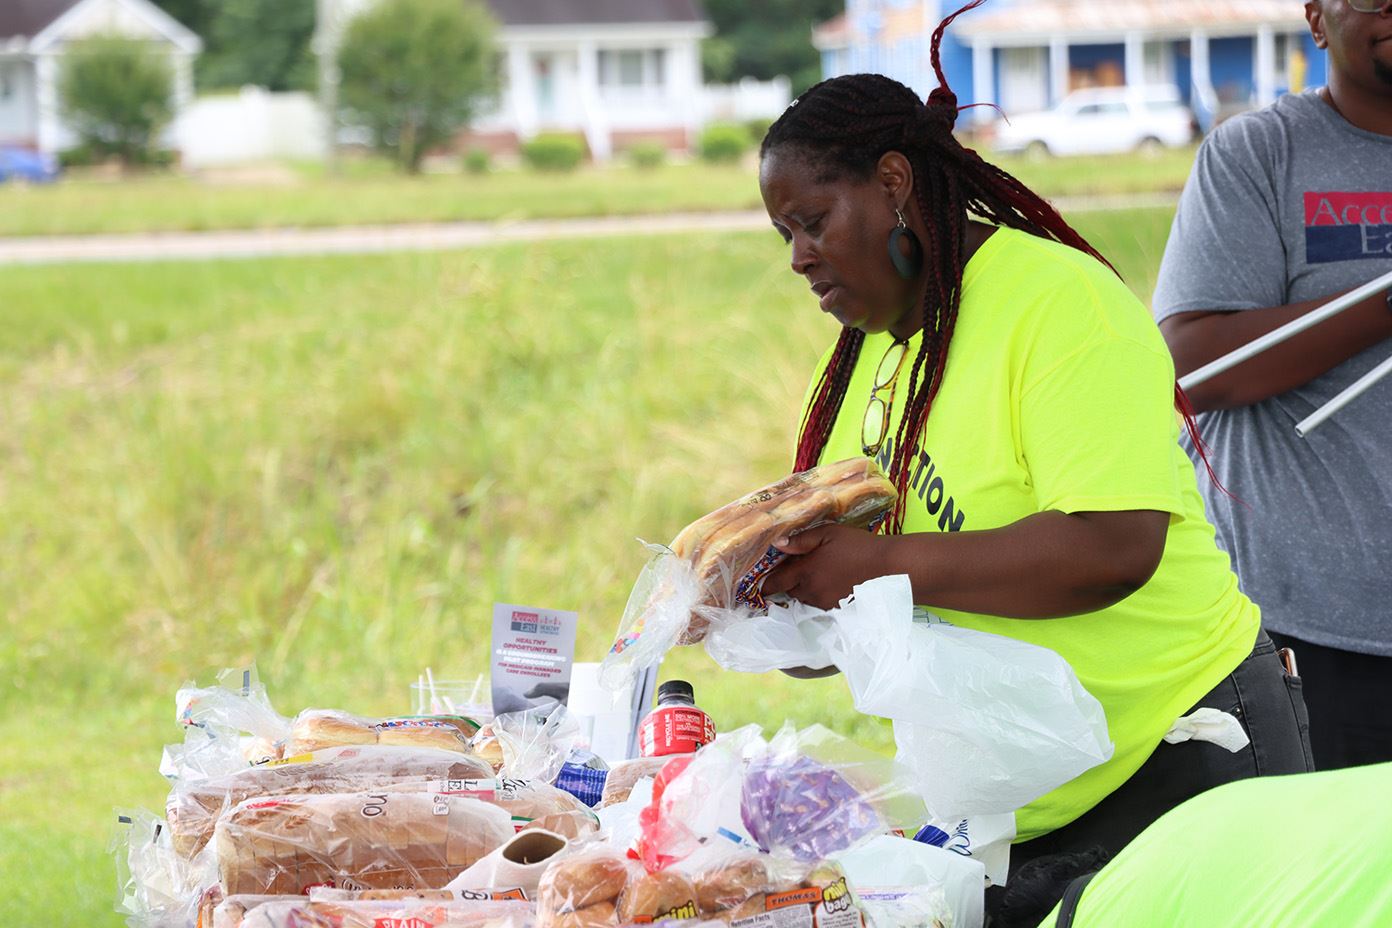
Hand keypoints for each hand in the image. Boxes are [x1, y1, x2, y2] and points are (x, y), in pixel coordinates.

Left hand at [759, 523, 889, 610]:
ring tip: (815, 575)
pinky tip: (830, 583)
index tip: (760, 584)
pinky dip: (819, 595)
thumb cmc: (858, 546)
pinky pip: (820, 604)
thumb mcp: (828, 533)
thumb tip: (777, 544)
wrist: (888, 568)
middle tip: (794, 570)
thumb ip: (801, 540)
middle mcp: (812, 590)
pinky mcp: (838, 609)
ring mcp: (825, 602)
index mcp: (806, 571)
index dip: (766, 583)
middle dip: (788, 583)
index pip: (777, 582)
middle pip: (790, 591)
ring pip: (805, 598)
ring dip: (804, 589)